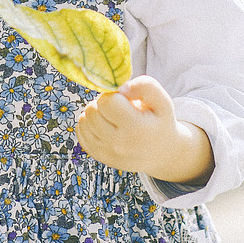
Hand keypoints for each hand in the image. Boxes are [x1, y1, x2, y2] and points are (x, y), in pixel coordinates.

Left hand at [76, 75, 213, 185]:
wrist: (163, 153)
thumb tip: (120, 88)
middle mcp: (118, 144)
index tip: (125, 99)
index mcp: (135, 129)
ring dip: (95, 112)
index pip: (107, 102)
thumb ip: (145, 86)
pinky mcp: (99, 156)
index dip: (114, 95)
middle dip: (103, 103)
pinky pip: (80, 132)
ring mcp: (106, 153)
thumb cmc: (160, 122)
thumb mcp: (163, 101)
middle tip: (119, 107)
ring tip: (113, 116)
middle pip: (92, 111)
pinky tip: (104, 124)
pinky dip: (88, 124)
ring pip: (83, 121)